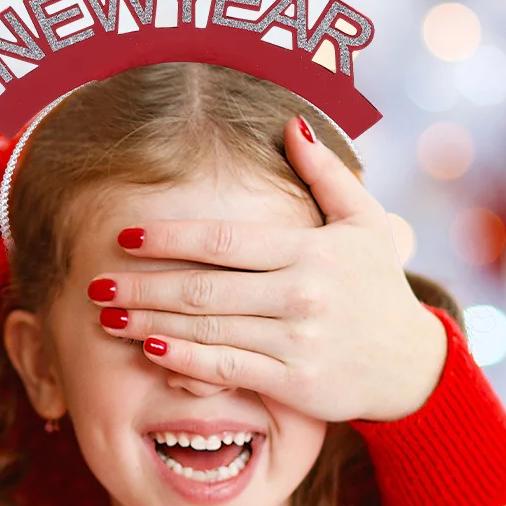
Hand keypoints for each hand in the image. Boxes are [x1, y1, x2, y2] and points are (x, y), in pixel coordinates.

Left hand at [90, 117, 448, 421]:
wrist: (409, 366)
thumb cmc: (377, 288)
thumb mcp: (363, 223)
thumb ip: (326, 174)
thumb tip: (291, 123)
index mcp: (310, 251)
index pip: (226, 240)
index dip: (170, 238)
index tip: (125, 237)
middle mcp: (301, 294)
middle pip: (205, 287)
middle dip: (144, 286)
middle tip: (97, 284)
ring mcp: (296, 340)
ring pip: (209, 329)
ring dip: (150, 324)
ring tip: (107, 318)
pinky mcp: (293, 382)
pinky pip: (229, 368)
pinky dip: (186, 360)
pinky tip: (150, 352)